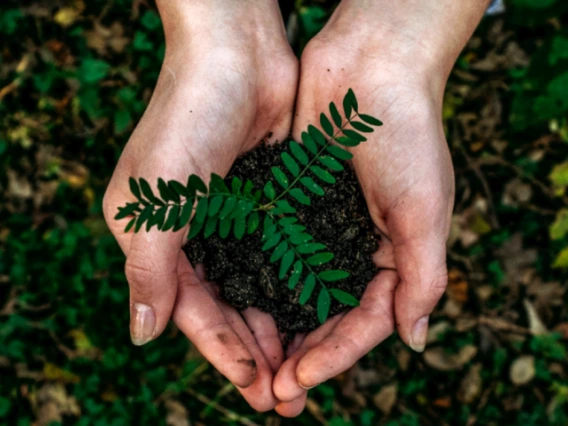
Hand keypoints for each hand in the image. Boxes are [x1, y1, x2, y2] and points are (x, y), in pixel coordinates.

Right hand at [102, 0, 296, 410]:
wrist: (237, 56)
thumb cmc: (186, 121)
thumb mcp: (153, 201)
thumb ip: (148, 271)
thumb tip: (142, 336)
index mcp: (158, 239)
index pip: (192, 311)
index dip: (222, 352)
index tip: (254, 387)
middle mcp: (196, 235)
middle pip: (228, 309)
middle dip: (255, 353)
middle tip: (285, 397)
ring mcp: (235, 220)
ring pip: (258, 289)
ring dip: (279, 329)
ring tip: (305, 369)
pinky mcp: (269, 203)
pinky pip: (283, 257)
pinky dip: (296, 288)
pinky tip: (316, 316)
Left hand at [272, 0, 487, 415]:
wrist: (370, 68)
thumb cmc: (407, 136)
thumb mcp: (426, 210)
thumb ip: (423, 277)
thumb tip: (415, 341)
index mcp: (394, 256)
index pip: (364, 322)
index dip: (335, 356)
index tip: (299, 381)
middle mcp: (356, 248)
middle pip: (327, 316)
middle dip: (302, 355)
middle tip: (271, 392)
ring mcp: (322, 227)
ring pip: (296, 291)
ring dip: (276, 328)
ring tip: (251, 364)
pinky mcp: (292, 204)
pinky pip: (274, 252)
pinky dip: (259, 280)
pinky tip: (237, 306)